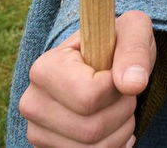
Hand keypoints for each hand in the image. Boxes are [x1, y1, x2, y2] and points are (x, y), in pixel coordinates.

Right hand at [20, 10, 155, 147]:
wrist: (103, 67)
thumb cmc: (116, 44)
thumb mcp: (132, 31)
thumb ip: (134, 50)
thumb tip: (133, 84)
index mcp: (44, 68)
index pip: (89, 96)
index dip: (117, 88)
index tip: (118, 72)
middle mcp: (32, 102)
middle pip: (91, 128)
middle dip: (123, 110)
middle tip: (123, 92)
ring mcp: (37, 131)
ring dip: (121, 130)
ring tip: (119, 107)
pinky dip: (113, 146)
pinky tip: (114, 128)